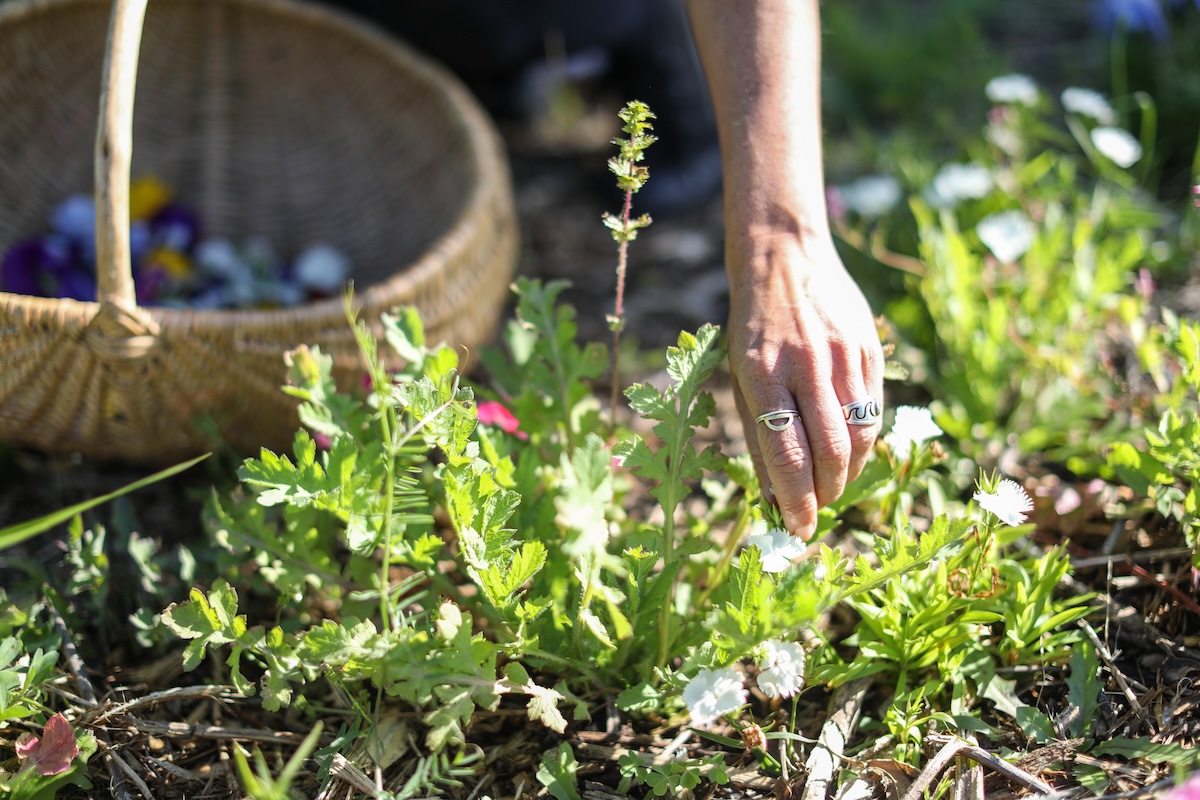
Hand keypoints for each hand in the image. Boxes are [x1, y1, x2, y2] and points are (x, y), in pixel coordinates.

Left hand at [727, 233, 883, 538]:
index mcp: (762, 373)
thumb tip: (774, 497)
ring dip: (848, 474)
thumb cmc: (753, 328)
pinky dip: (864, 443)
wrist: (784, 258)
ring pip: (860, 436)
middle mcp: (805, 364)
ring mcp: (842, 355)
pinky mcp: (869, 348)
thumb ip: (759, 435)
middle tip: (817, 510)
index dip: (796, 499)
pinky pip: (874, 410)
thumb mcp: (740, 376)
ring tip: (833, 486)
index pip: (787, 452)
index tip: (799, 528)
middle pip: (829, 451)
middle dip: (825, 493)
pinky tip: (850, 453)